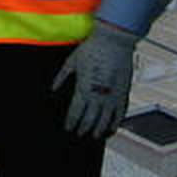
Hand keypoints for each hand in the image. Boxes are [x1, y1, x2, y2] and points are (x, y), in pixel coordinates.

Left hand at [53, 21, 137, 137]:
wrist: (114, 40)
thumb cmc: (92, 48)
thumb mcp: (71, 61)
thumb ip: (61, 77)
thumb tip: (52, 89)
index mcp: (83, 89)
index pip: (75, 113)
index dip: (71, 123)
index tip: (68, 129)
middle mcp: (98, 96)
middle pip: (89, 120)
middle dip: (83, 129)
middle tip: (79, 134)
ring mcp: (112, 96)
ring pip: (105, 121)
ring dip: (99, 130)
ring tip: (94, 136)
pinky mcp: (124, 92)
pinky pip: (120, 113)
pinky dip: (115, 123)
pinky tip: (111, 129)